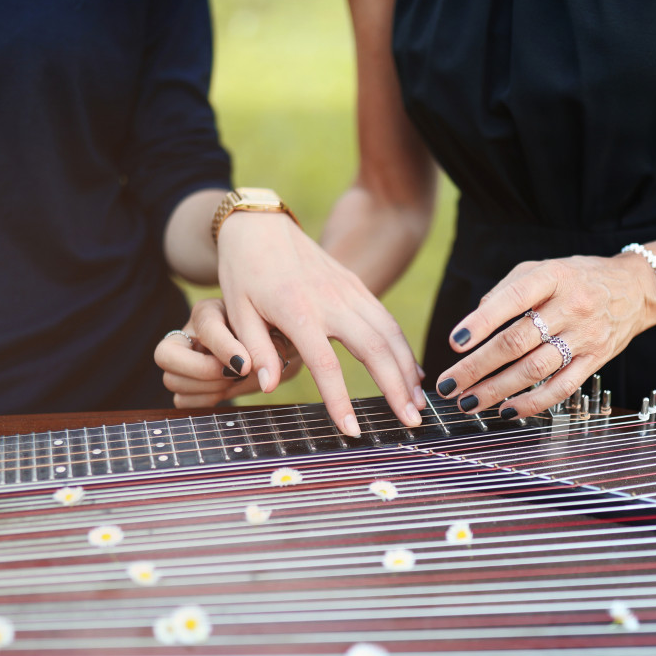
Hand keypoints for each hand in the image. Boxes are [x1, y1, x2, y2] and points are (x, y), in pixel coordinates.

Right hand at [154, 299, 302, 408]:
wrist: (275, 346)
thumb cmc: (274, 334)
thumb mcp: (275, 333)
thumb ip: (269, 349)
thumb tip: (266, 379)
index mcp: (208, 311)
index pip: (204, 326)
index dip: (223, 348)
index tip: (245, 366)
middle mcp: (189, 334)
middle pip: (165, 355)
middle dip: (201, 371)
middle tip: (234, 375)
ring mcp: (183, 360)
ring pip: (171, 381)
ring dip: (207, 388)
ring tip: (236, 381)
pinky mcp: (187, 383)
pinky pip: (181, 401)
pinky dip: (205, 402)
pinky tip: (227, 390)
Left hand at [210, 212, 425, 435]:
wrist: (259, 225)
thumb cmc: (243, 272)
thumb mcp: (237, 311)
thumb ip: (255, 350)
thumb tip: (268, 388)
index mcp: (297, 311)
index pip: (325, 364)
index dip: (340, 400)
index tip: (353, 430)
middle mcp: (330, 300)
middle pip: (374, 348)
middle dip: (396, 387)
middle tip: (411, 421)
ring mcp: (348, 290)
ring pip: (389, 332)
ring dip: (407, 369)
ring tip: (418, 403)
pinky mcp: (357, 285)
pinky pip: (386, 319)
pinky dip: (403, 347)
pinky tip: (412, 372)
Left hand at [432, 254, 655, 418]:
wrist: (635, 289)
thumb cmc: (578, 278)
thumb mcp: (543, 268)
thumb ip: (507, 290)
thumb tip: (474, 322)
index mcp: (552, 277)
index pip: (512, 299)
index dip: (482, 322)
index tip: (455, 343)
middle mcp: (570, 307)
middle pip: (517, 341)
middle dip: (477, 367)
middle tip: (448, 384)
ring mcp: (585, 336)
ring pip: (534, 369)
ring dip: (496, 390)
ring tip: (468, 402)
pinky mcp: (595, 360)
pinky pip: (561, 388)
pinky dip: (532, 403)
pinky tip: (506, 410)